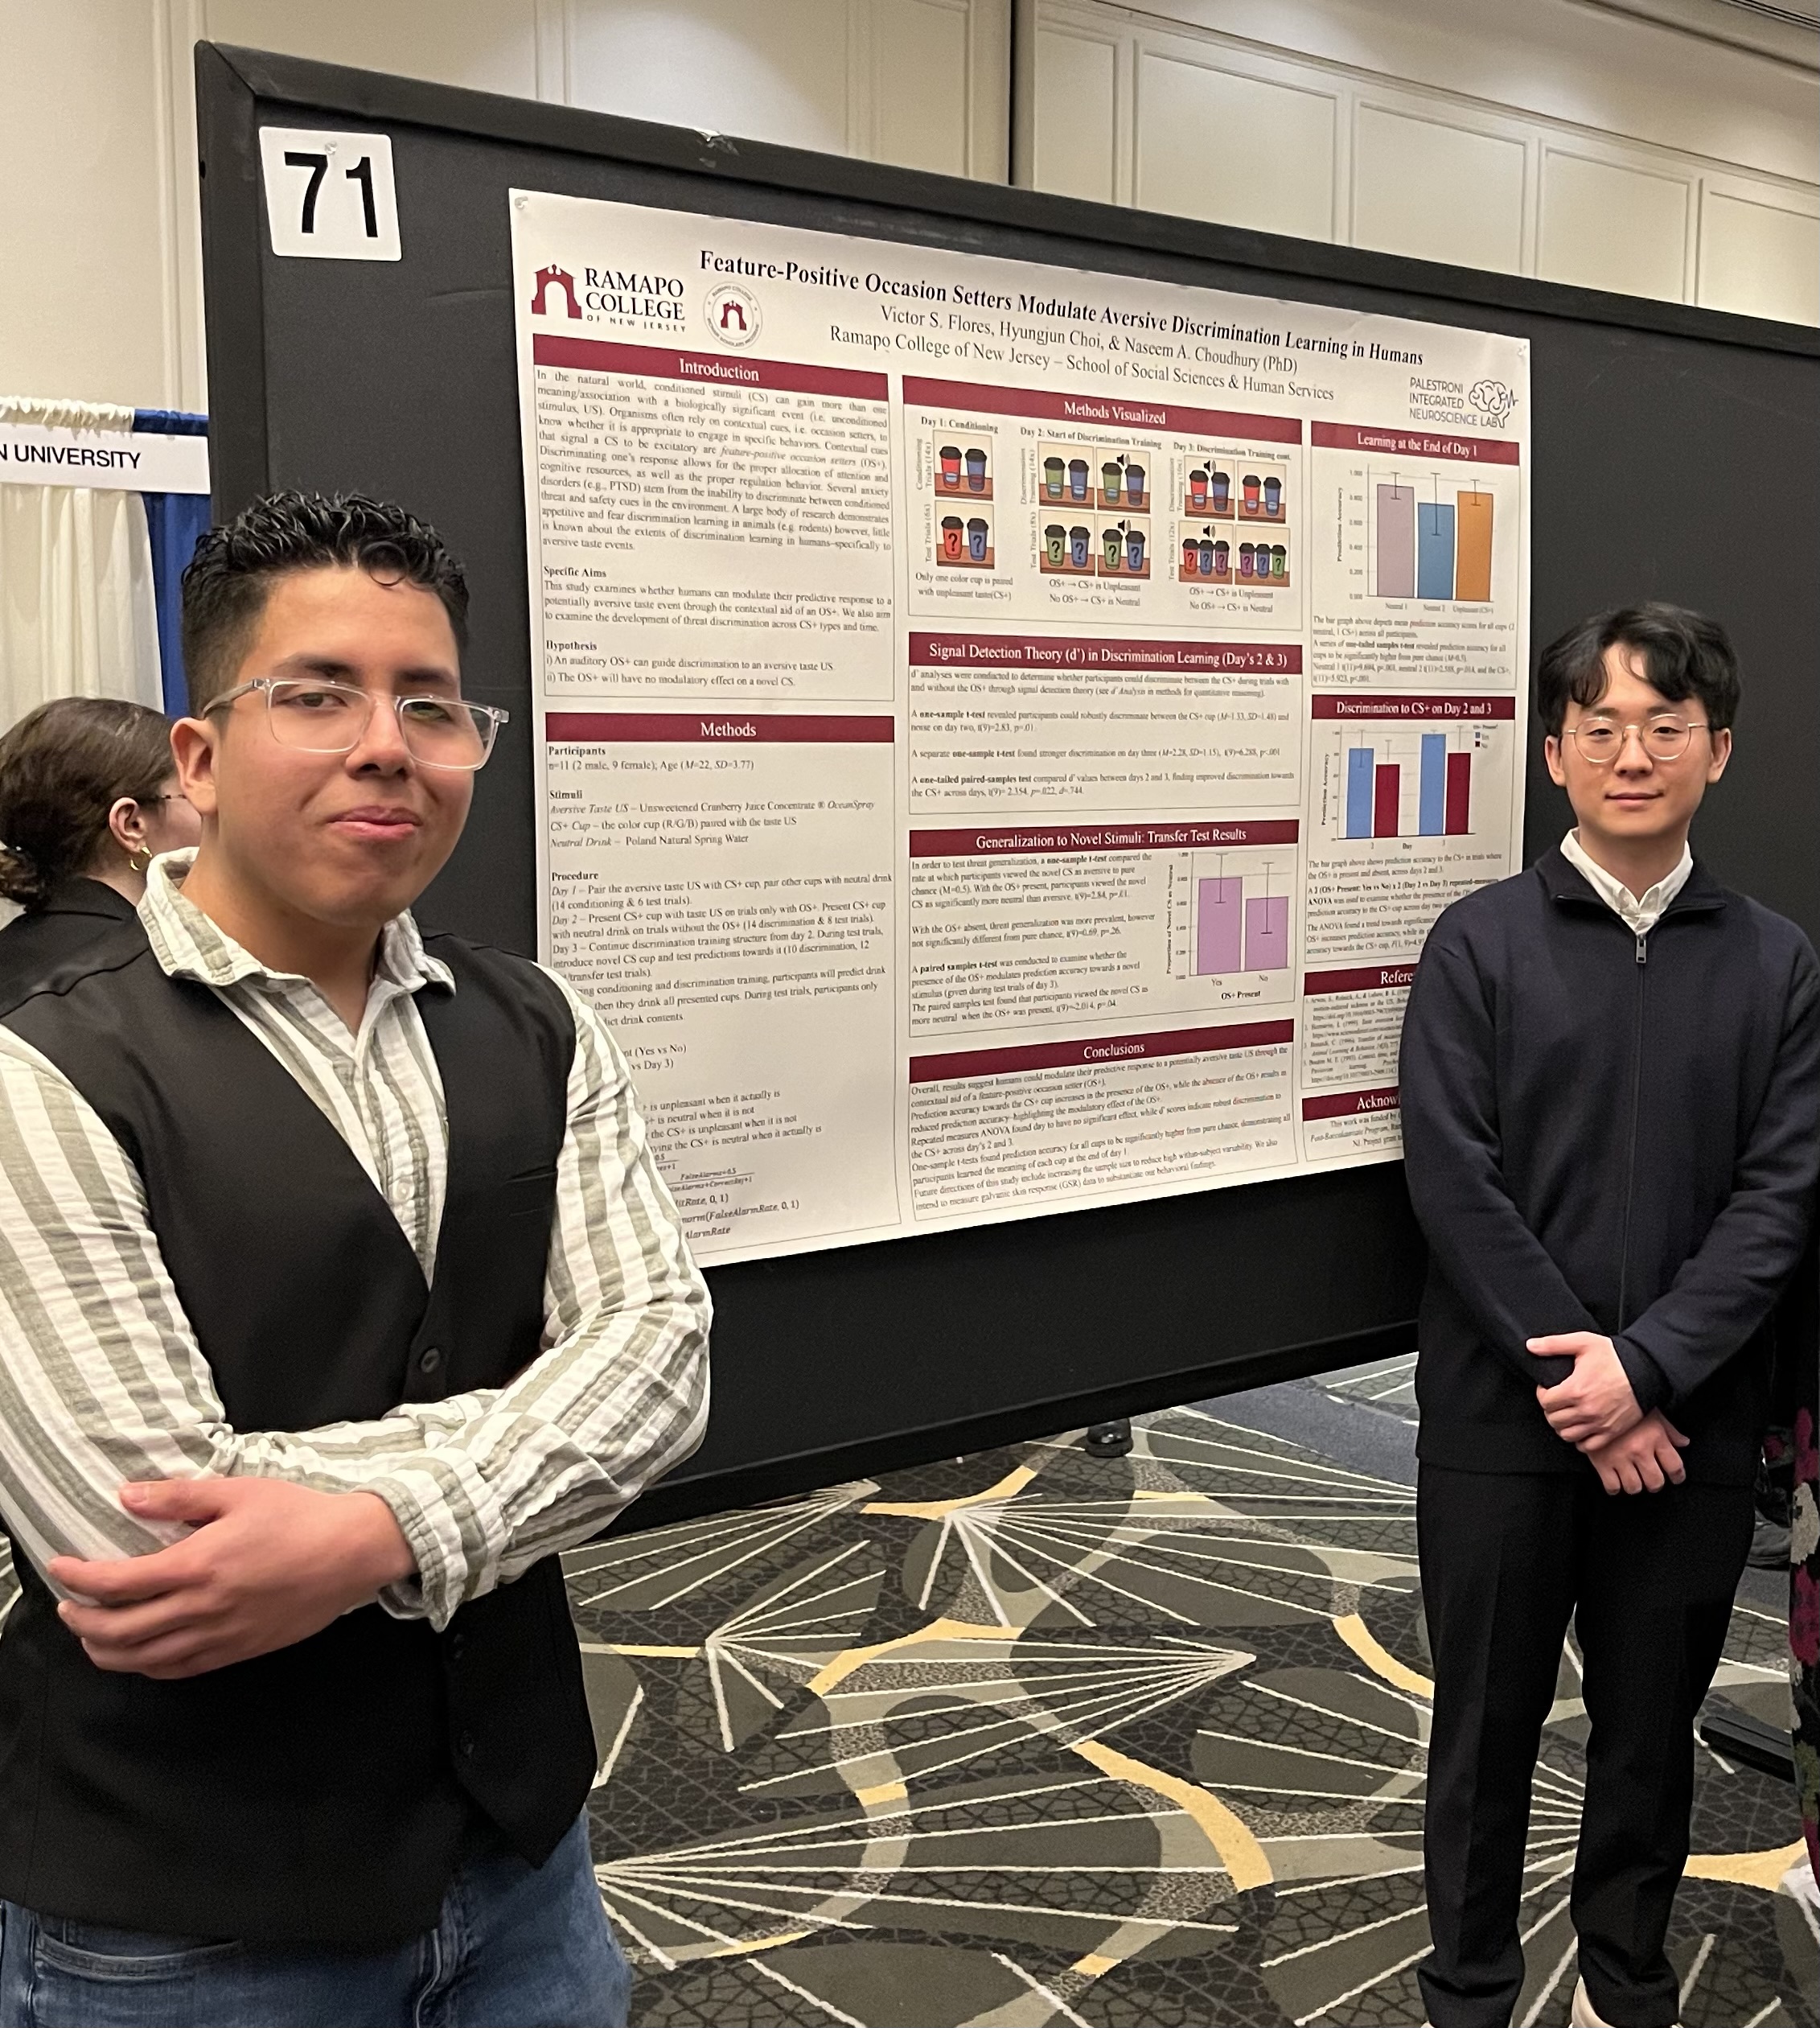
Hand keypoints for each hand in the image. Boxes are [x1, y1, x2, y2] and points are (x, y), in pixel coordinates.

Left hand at [47, 1478, 415, 1680]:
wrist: (351, 1552)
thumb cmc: (298, 1516)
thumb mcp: (239, 1491)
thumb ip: (178, 1497)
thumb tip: (126, 1496)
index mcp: (197, 1565)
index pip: (116, 1583)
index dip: (78, 1577)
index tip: (61, 1568)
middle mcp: (201, 1608)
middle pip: (117, 1631)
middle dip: (79, 1621)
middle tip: (67, 1605)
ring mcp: (219, 1636)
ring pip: (141, 1660)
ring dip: (104, 1650)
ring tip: (91, 1634)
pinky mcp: (237, 1652)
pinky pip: (177, 1670)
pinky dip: (144, 1665)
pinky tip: (139, 1652)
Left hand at [1529, 1331, 1641, 1446]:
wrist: (1647, 1370)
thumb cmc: (1617, 1357)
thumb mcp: (1583, 1343)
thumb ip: (1553, 1344)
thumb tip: (1531, 1346)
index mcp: (1576, 1389)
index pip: (1545, 1402)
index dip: (1542, 1394)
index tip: (1548, 1389)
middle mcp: (1586, 1410)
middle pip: (1554, 1420)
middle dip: (1551, 1410)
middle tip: (1556, 1402)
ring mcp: (1599, 1423)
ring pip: (1567, 1435)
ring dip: (1562, 1426)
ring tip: (1566, 1414)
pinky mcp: (1612, 1432)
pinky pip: (1587, 1446)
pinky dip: (1580, 1439)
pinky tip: (1581, 1427)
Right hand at [1582, 1410, 1689, 1494]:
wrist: (1593, 1401)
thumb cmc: (1624, 1404)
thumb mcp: (1652, 1412)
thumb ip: (1670, 1430)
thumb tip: (1683, 1443)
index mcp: (1655, 1437)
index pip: (1675, 1466)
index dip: (1678, 1476)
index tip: (1675, 1477)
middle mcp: (1639, 1450)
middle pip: (1655, 1482)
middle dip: (1654, 1483)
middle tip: (1651, 1478)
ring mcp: (1620, 1457)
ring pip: (1634, 1487)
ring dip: (1635, 1485)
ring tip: (1632, 1478)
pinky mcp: (1601, 1462)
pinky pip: (1612, 1486)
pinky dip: (1615, 1486)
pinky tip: (1615, 1479)